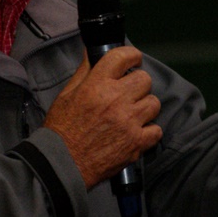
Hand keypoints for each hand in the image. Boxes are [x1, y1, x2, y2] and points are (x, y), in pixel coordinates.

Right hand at [44, 47, 162, 188]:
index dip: (131, 55)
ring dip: (145, 106)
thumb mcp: (66, 94)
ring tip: (133, 113)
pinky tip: (136, 131)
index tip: (133, 59)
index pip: (122, 57)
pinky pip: (156, 130)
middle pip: (144, 79)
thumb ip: (84, 72)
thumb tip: (93, 52)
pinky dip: (149, 131)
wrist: (62, 164)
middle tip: (129, 91)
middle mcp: (116, 100)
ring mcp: (129, 122)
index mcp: (97, 84)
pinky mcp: (136, 143)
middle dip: (137, 83)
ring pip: (154, 103)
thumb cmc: (61, 129)